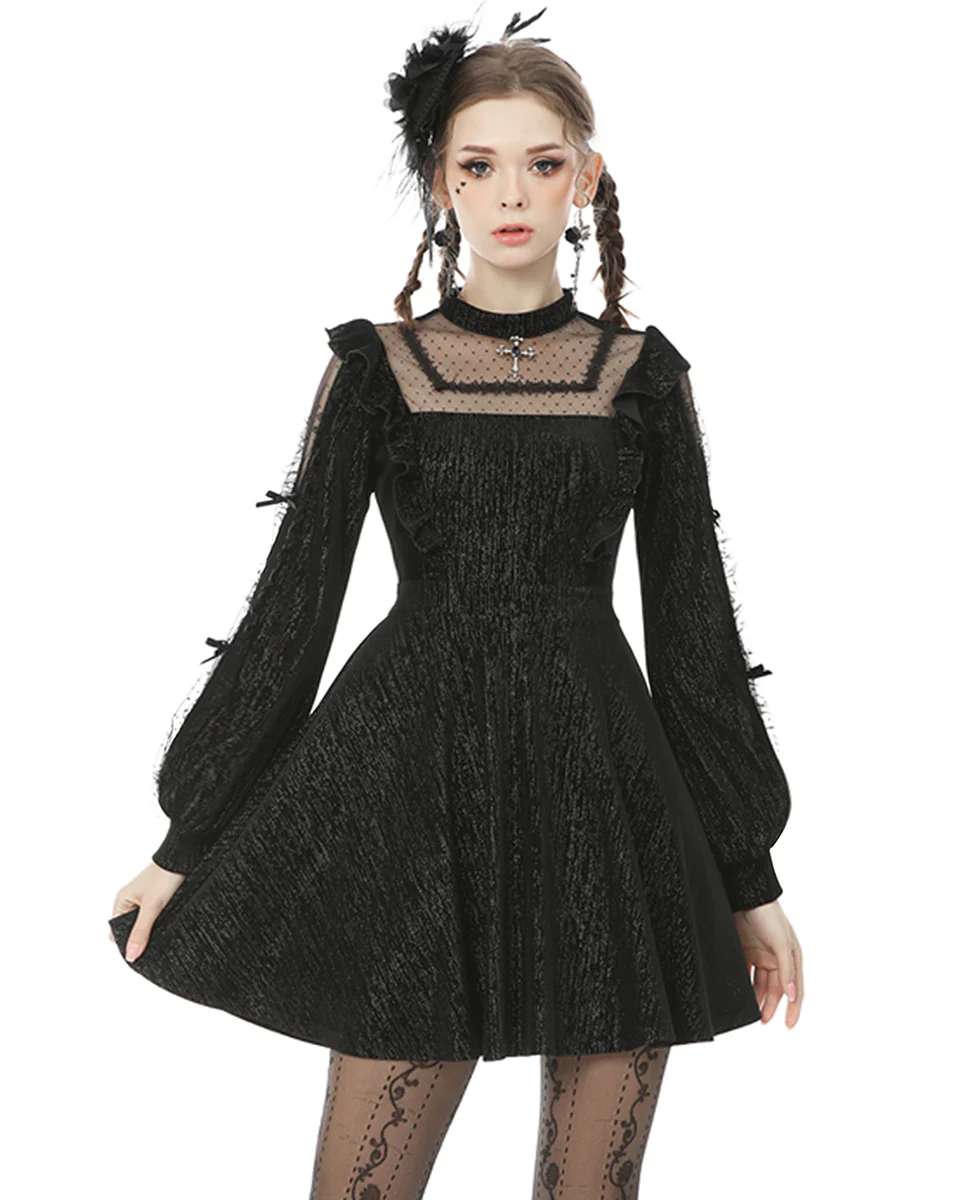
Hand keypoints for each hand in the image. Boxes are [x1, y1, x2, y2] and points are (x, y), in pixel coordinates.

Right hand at [109, 860, 185, 961]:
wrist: (184, 856)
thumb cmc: (165, 875)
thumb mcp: (152, 907)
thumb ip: (141, 932)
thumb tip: (130, 955)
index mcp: (122, 901)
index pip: (116, 931)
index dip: (125, 943)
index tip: (137, 953)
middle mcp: (130, 900)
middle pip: (130, 929)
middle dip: (139, 937)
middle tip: (152, 943)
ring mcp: (145, 899)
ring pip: (144, 923)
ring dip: (151, 929)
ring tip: (162, 930)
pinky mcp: (159, 898)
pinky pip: (155, 916)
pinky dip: (159, 921)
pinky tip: (168, 922)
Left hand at [733, 899, 802, 1028]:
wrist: (745, 894)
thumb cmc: (768, 915)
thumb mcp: (780, 942)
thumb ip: (786, 970)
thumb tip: (792, 996)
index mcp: (791, 957)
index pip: (794, 990)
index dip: (792, 1009)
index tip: (787, 1026)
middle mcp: (778, 959)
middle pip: (776, 989)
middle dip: (770, 1006)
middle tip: (762, 1020)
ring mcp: (762, 955)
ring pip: (761, 984)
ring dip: (757, 998)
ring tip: (751, 1011)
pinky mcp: (746, 951)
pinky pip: (747, 973)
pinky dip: (745, 985)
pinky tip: (741, 994)